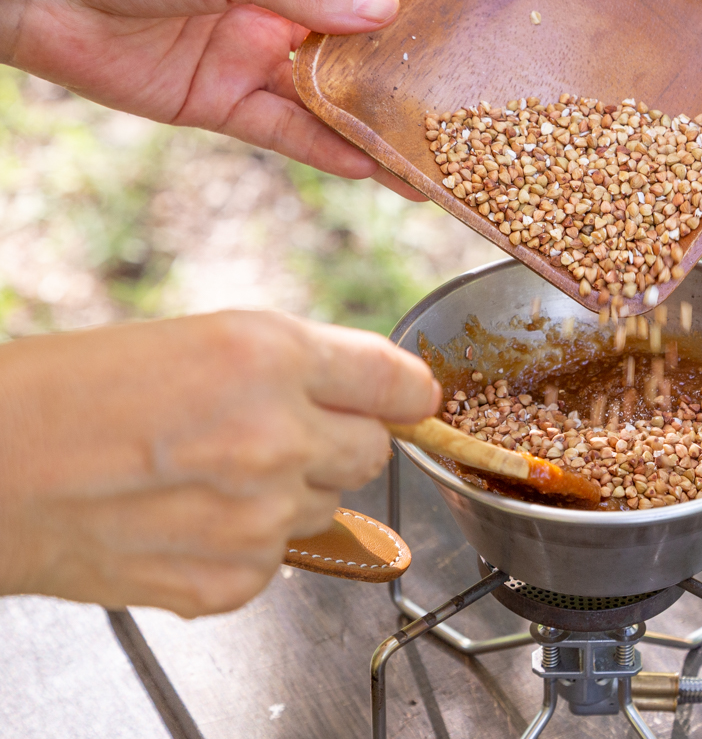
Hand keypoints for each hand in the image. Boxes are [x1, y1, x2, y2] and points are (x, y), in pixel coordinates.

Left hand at [0, 0, 423, 197]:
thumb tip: (386, 11)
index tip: (464, 23)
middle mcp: (274, 8)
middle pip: (354, 46)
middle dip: (402, 75)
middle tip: (460, 106)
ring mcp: (249, 57)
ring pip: (327, 97)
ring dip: (374, 127)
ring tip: (428, 157)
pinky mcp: (219, 102)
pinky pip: (284, 131)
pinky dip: (325, 149)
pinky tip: (371, 168)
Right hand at [0, 311, 439, 616]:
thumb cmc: (70, 394)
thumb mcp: (195, 340)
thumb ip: (297, 366)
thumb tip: (379, 394)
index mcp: (264, 358)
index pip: (394, 381)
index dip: (406, 391)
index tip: (410, 398)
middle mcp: (274, 438)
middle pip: (372, 450)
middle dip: (338, 438)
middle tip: (273, 429)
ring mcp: (257, 520)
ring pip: (327, 506)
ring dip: (290, 491)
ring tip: (209, 472)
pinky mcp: (232, 581)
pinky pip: (281, 558)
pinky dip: (250, 543)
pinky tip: (190, 517)